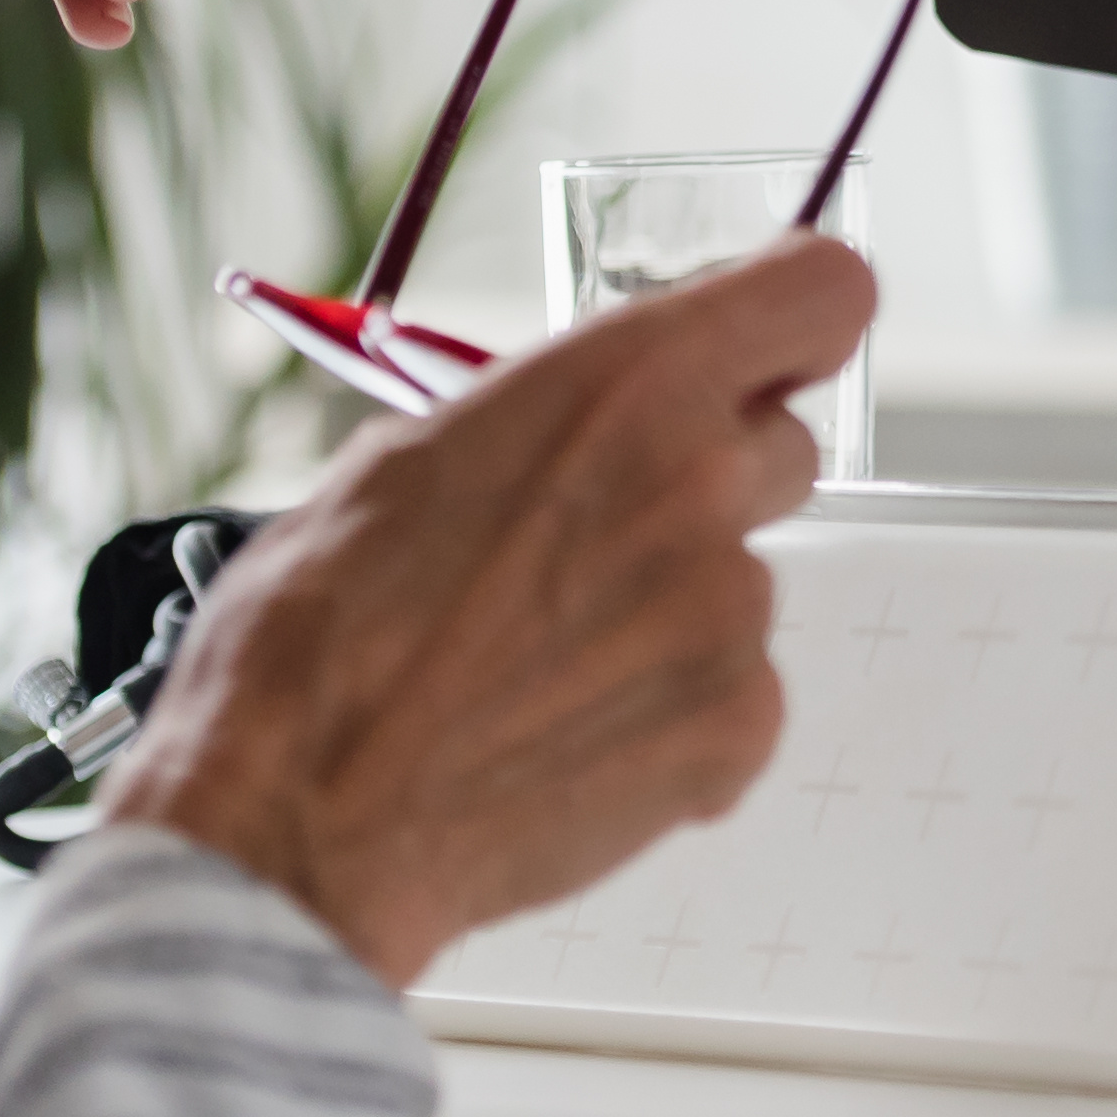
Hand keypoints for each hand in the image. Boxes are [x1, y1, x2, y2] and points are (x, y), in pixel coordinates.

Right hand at [107, 231, 868, 989]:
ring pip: (743, 581)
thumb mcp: (408, 461)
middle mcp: (699, 481)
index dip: (801, 322)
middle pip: (785, 447)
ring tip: (541, 666)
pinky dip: (674, 716)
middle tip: (599, 544)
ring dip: (672, 611)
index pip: (821, 292)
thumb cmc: (315, 642)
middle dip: (711, 480)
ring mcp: (730, 608)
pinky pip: (740, 695)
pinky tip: (568, 737)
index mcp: (622, 386)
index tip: (773, 352)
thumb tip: (592, 418)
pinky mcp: (740, 724)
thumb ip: (546, 421)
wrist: (295, 824)